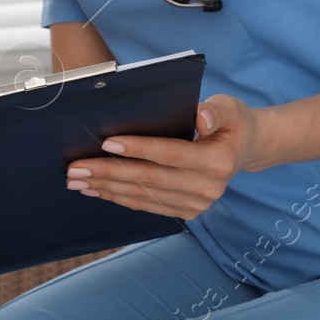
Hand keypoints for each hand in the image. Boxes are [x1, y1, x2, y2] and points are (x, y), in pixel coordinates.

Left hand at [64, 94, 262, 218]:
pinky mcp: (185, 211)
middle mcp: (207, 188)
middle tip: (75, 168)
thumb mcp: (230, 108)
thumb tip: (200, 118)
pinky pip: (146, 205)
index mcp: (217, 161)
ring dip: (106, 187)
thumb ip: (215, 111)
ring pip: (142, 195)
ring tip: (76, 180)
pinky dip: (118, 197)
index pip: (169, 154)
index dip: (137, 149)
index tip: (105, 143)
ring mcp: (196, 204)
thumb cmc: (232, 122)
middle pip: (148, 179)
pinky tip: (96, 190)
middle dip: (108, 172)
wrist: (245, 149)